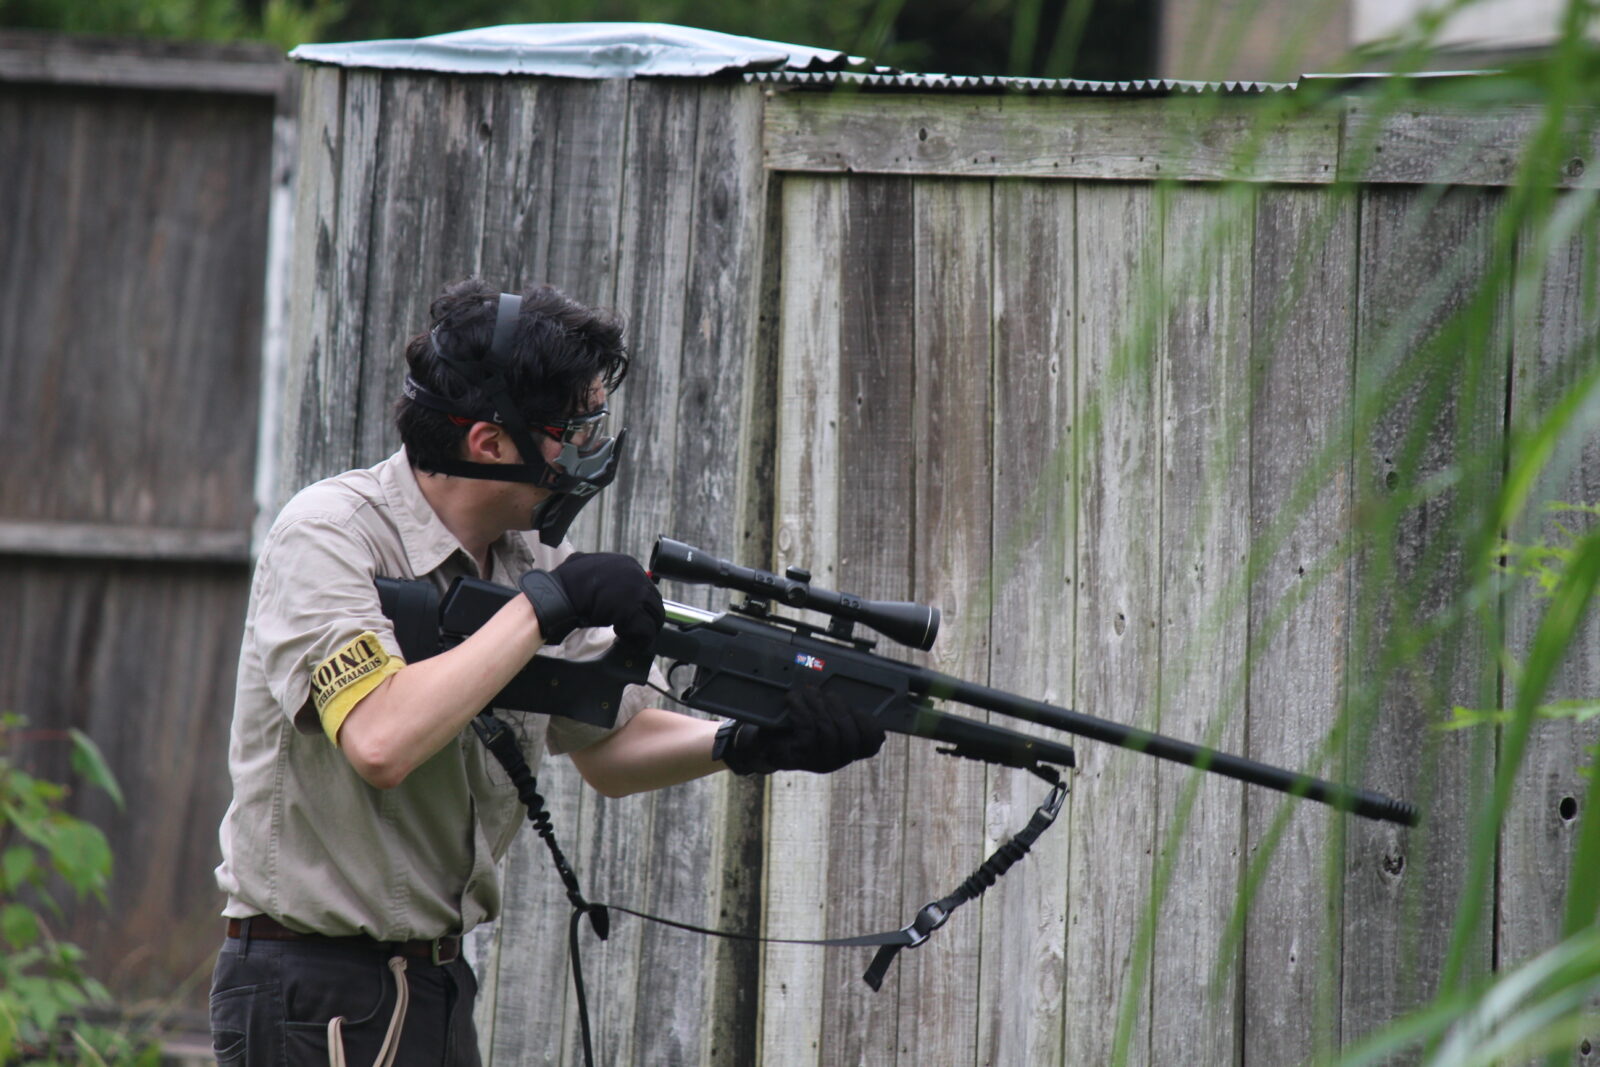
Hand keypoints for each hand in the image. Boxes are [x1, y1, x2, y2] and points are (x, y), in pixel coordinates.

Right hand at [520, 552, 664, 645]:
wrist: (557, 594)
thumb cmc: (567, 583)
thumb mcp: (588, 564)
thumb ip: (603, 571)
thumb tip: (603, 574)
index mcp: (628, 564)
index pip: (646, 588)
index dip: (639, 605)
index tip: (629, 615)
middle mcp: (637, 576)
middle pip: (654, 603)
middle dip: (644, 618)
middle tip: (631, 630)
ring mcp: (637, 593)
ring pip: (654, 618)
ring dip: (641, 629)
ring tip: (625, 635)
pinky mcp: (633, 611)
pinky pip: (645, 631)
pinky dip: (637, 640)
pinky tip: (622, 639)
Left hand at [716, 687, 884, 774]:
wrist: (760, 741)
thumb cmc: (792, 724)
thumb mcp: (818, 713)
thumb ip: (836, 706)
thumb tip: (853, 687)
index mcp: (846, 749)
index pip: (871, 745)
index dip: (871, 726)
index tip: (860, 708)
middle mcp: (836, 760)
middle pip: (850, 736)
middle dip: (839, 709)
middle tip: (827, 694)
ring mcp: (817, 762)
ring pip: (828, 732)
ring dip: (818, 707)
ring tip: (809, 692)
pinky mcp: (798, 758)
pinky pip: (807, 733)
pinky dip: (801, 711)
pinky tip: (794, 700)